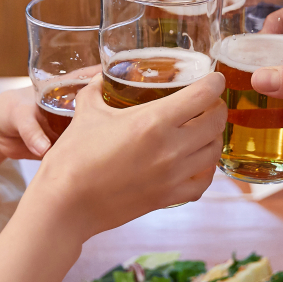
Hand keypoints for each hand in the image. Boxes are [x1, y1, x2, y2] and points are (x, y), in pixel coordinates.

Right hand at [27, 73, 226, 240]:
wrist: (65, 205)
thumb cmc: (73, 157)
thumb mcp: (86, 113)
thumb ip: (95, 90)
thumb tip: (99, 76)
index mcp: (153, 121)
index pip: (203, 95)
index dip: (214, 83)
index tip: (214, 79)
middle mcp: (171, 148)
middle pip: (216, 122)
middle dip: (216, 108)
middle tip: (207, 103)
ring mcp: (173, 176)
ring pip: (214, 151)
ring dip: (213, 137)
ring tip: (202, 130)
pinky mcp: (168, 198)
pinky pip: (203, 182)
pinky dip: (205, 169)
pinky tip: (196, 162)